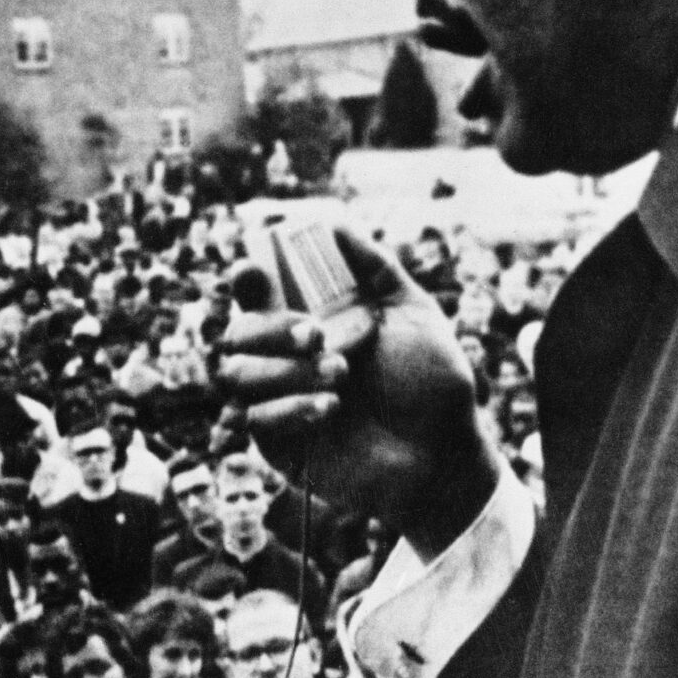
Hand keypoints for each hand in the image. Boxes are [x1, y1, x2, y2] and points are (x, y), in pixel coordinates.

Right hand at [216, 223, 496, 556]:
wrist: (443, 454)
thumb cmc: (432, 383)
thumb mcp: (413, 313)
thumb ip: (375, 267)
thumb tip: (334, 224)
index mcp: (309, 323)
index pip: (255, 295)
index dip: (245, 279)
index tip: (255, 271)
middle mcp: (286, 360)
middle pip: (235, 332)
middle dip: (269, 328)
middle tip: (316, 334)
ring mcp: (278, 402)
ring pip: (238, 375)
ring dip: (286, 370)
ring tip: (340, 377)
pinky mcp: (277, 446)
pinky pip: (254, 420)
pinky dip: (289, 408)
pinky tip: (329, 410)